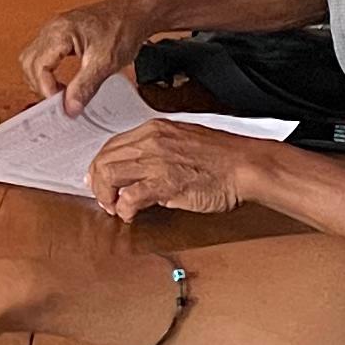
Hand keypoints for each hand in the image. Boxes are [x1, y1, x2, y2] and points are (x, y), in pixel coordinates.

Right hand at [20, 0, 157, 113]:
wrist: (136, 13)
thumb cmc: (123, 28)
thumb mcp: (105, 63)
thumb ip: (85, 87)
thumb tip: (70, 108)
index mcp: (60, 32)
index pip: (38, 67)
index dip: (46, 89)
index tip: (60, 103)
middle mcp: (52, 29)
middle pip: (29, 63)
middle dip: (40, 85)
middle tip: (59, 100)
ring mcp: (55, 30)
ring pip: (32, 59)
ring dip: (41, 79)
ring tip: (61, 93)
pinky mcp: (60, 34)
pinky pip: (42, 55)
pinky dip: (47, 71)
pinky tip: (61, 81)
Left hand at [86, 118, 272, 221]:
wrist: (246, 166)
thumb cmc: (223, 157)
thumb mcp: (183, 142)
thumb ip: (158, 152)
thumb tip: (140, 171)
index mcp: (155, 129)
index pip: (112, 145)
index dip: (100, 166)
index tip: (99, 180)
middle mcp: (151, 141)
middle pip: (104, 160)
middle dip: (98, 183)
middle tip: (104, 199)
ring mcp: (157, 161)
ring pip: (110, 176)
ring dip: (107, 197)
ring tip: (115, 208)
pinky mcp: (165, 183)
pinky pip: (130, 197)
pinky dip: (124, 209)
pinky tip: (130, 214)